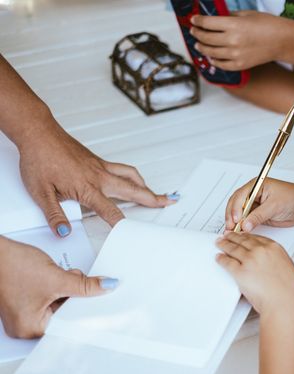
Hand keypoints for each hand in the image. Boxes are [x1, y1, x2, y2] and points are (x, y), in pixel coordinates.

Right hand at [0, 237, 116, 338]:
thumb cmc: (12, 265)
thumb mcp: (57, 278)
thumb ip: (85, 285)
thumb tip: (106, 287)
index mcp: (30, 329)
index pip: (67, 327)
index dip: (85, 314)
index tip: (102, 307)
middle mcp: (24, 326)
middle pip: (63, 316)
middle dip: (76, 299)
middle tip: (85, 285)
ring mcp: (23, 314)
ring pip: (57, 306)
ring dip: (67, 291)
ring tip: (65, 276)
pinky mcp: (24, 302)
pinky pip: (49, 299)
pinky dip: (58, 288)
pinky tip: (60, 277)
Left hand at [19, 121, 176, 236]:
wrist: (39, 133)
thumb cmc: (39, 159)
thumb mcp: (41, 192)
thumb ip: (54, 215)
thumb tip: (63, 231)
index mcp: (88, 188)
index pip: (110, 211)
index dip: (121, 224)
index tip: (130, 234)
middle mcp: (99, 177)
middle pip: (133, 191)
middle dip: (153, 198)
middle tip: (168, 202)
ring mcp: (101, 167)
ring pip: (131, 177)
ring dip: (146, 187)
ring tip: (156, 194)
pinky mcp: (98, 161)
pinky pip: (123, 169)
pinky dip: (133, 176)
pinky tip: (133, 179)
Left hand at [190, 11, 290, 70]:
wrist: (282, 41)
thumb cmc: (267, 25)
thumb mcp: (246, 14)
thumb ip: (229, 16)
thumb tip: (215, 18)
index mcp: (233, 25)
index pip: (207, 23)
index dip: (198, 21)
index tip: (194, 20)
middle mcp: (232, 40)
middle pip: (206, 38)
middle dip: (197, 33)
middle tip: (194, 31)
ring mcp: (236, 55)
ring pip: (211, 52)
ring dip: (202, 47)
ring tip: (199, 44)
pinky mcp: (240, 65)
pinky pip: (222, 65)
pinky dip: (214, 61)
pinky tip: (211, 57)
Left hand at [215, 232, 293, 315]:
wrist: (285, 302)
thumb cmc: (289, 290)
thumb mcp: (287, 267)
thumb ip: (275, 261)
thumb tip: (268, 263)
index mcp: (274, 248)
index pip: (256, 237)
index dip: (247, 236)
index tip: (243, 236)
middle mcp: (261, 251)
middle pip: (243, 241)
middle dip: (233, 237)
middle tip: (228, 236)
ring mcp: (249, 260)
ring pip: (233, 249)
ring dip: (224, 245)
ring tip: (220, 243)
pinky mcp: (240, 272)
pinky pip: (227, 262)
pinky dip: (221, 259)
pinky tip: (219, 258)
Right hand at [225, 178, 293, 231]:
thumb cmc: (292, 198)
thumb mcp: (275, 206)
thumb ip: (259, 215)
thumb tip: (245, 224)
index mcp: (256, 185)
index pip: (240, 195)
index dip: (236, 208)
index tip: (236, 219)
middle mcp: (252, 194)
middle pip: (235, 204)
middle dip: (231, 216)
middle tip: (231, 227)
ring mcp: (254, 204)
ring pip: (238, 213)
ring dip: (234, 222)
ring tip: (232, 231)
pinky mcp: (256, 214)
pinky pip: (245, 220)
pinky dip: (241, 226)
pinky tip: (239, 232)